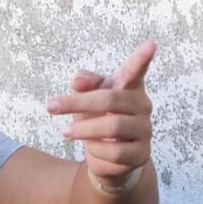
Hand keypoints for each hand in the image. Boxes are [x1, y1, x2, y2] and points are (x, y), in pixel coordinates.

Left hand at [47, 40, 155, 189]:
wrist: (108, 159)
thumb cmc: (99, 120)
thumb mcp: (88, 98)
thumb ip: (85, 85)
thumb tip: (78, 80)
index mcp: (130, 87)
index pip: (136, 70)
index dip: (142, 58)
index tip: (151, 44)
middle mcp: (142, 106)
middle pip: (110, 99)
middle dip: (78, 103)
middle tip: (52, 107)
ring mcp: (144, 130)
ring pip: (114, 127)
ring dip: (84, 130)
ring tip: (66, 132)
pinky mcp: (141, 154)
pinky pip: (115, 152)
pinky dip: (96, 150)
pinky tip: (91, 148)